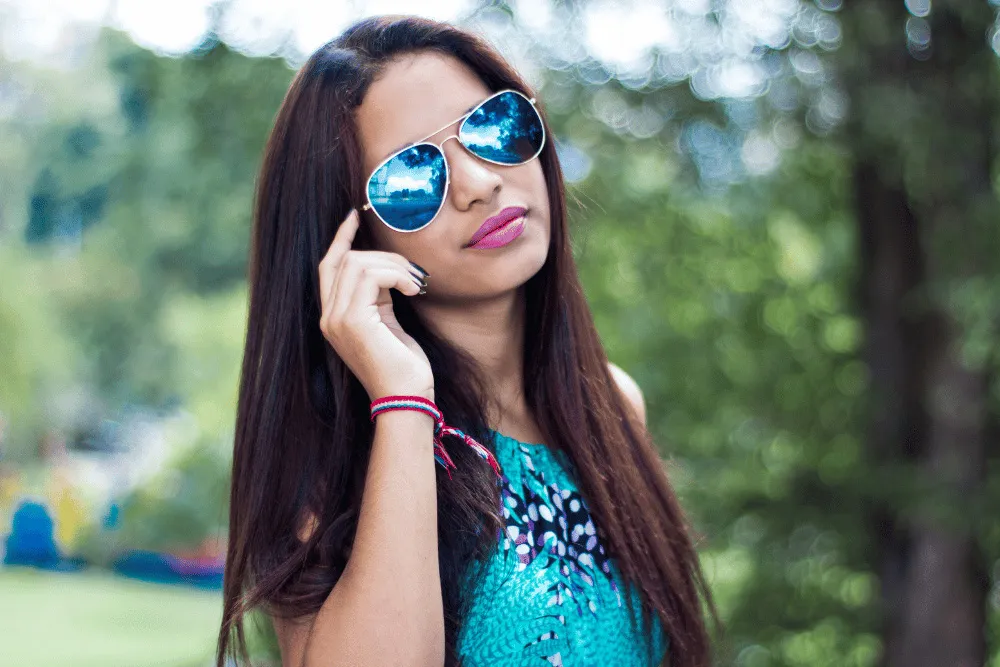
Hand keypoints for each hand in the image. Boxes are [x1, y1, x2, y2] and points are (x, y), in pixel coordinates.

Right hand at [318, 209, 433, 400]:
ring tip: (416, 284)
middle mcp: (328, 317)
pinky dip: (396, 274)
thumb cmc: (404, 366)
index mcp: (334, 317)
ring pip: (358, 263)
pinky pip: (370, 274)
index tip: (355, 217)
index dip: (340, 239)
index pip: (328, 266)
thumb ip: (379, 297)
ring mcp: (337, 319)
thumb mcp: (388, 323)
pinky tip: (414, 289)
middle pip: (346, 259)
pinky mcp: (353, 321)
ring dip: (394, 265)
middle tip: (413, 274)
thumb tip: (388, 269)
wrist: (406, 399)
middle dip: (384, 256)